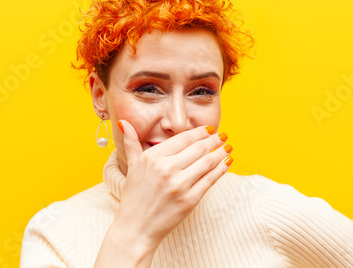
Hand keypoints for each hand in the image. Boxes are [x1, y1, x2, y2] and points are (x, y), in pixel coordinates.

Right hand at [112, 120, 232, 251]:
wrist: (136, 228)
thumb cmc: (134, 197)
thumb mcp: (132, 167)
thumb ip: (131, 143)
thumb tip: (124, 123)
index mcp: (153, 157)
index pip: (183, 138)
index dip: (200, 132)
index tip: (209, 129)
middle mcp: (166, 168)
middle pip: (198, 148)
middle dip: (214, 140)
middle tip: (223, 135)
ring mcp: (179, 184)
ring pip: (207, 162)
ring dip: (221, 152)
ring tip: (228, 146)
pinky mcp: (189, 200)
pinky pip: (210, 180)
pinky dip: (221, 169)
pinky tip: (227, 162)